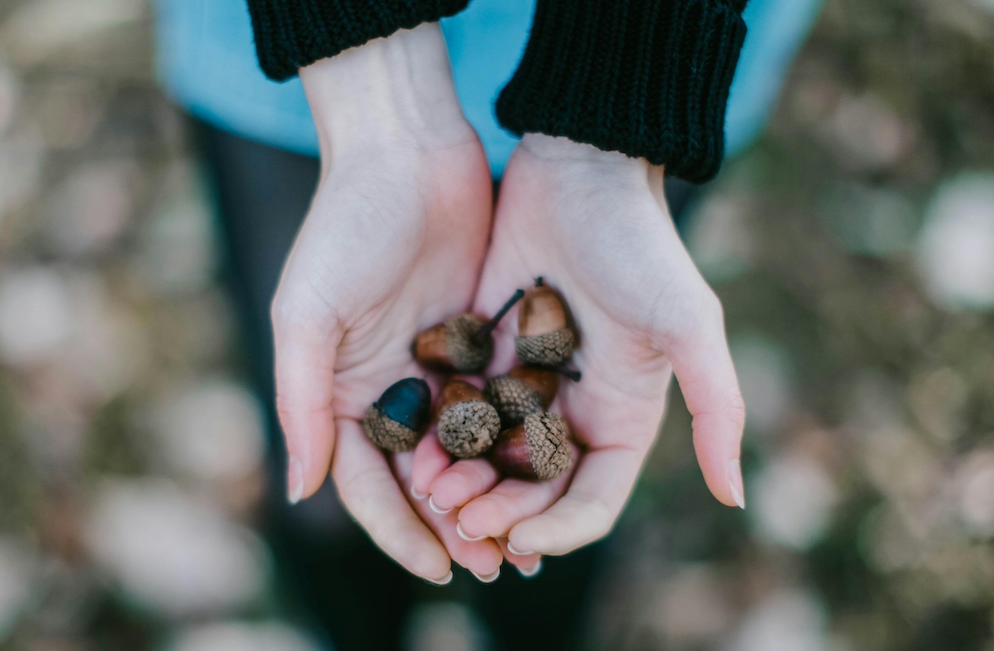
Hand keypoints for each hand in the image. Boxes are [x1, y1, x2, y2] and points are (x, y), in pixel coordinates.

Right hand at [273, 24, 502, 582]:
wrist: (406, 150)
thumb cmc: (345, 226)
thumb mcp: (307, 313)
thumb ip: (302, 400)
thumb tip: (302, 491)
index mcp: (342, 393)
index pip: (369, 483)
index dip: (401, 530)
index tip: (441, 568)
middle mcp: (389, 389)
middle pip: (423, 479)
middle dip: (456, 526)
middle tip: (496, 566)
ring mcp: (437, 366)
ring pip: (467, 450)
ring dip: (493, 495)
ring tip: (529, 539)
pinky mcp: (479, 340)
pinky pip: (500, 403)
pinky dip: (518, 443)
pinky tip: (549, 473)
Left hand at [414, 134, 745, 557]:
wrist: (580, 167)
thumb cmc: (640, 243)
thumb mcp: (689, 323)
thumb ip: (716, 407)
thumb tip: (735, 498)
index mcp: (621, 418)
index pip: (590, 502)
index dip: (557, 530)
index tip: (517, 540)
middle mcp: (571, 411)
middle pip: (532, 491)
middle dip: (499, 513)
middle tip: (458, 517)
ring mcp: (523, 385)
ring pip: (486, 459)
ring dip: (462, 483)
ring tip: (431, 491)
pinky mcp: (482, 353)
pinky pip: (455, 411)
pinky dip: (437, 437)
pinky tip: (413, 449)